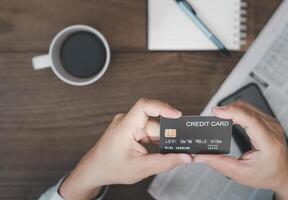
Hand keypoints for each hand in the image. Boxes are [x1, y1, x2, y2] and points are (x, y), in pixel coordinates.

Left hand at [60, 99, 191, 199]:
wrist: (95, 169)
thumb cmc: (111, 168)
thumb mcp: (141, 168)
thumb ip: (166, 162)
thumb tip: (184, 157)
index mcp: (125, 127)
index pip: (144, 106)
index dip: (162, 107)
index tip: (177, 115)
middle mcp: (126, 121)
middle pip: (154, 123)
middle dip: (166, 137)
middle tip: (177, 150)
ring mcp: (128, 124)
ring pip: (153, 129)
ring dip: (159, 141)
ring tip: (156, 155)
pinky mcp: (130, 128)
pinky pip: (148, 131)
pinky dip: (154, 141)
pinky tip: (152, 152)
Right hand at [194, 101, 287, 199]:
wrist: (284, 175)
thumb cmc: (266, 175)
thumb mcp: (240, 174)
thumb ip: (218, 164)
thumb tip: (200, 156)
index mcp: (268, 143)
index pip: (250, 119)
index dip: (231, 112)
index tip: (216, 111)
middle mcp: (272, 129)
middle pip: (246, 109)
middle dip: (227, 109)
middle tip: (213, 116)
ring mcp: (271, 123)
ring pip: (248, 106)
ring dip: (231, 108)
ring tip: (219, 116)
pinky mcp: (268, 121)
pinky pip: (250, 109)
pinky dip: (236, 110)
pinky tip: (229, 116)